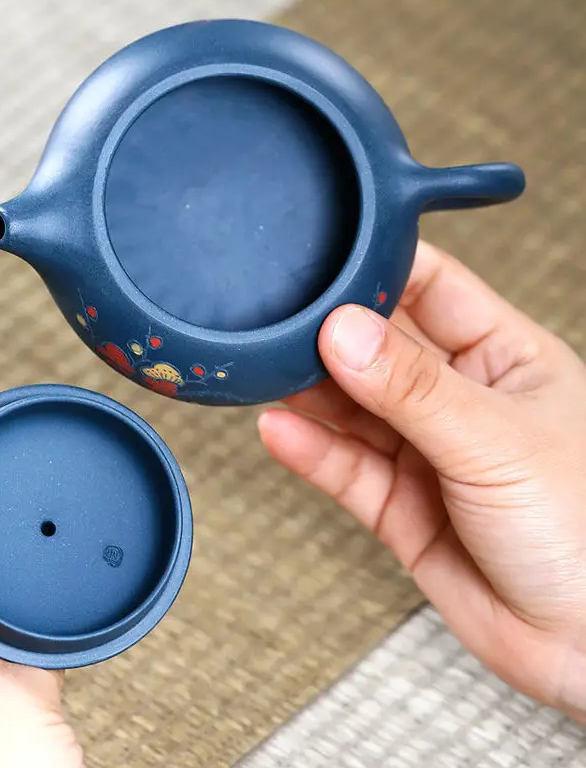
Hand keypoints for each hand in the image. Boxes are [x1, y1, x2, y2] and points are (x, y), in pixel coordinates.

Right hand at [259, 241, 585, 720]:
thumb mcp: (496, 441)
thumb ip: (412, 388)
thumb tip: (343, 331)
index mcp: (506, 357)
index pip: (432, 286)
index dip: (378, 269)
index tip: (323, 259)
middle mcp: (463, 398)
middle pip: (380, 346)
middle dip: (329, 333)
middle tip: (278, 322)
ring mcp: (429, 453)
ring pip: (353, 407)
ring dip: (309, 391)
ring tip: (262, 372)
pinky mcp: (402, 508)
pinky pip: (345, 468)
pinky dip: (309, 449)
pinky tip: (277, 429)